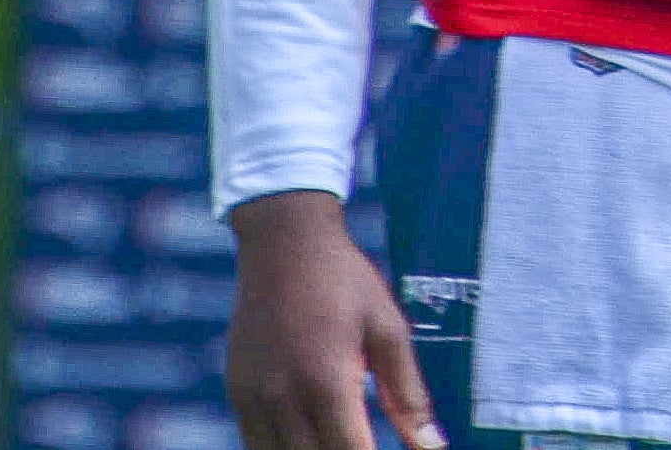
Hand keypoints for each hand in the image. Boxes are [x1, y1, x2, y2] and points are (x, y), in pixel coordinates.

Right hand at [226, 189, 442, 449]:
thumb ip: (408, 394)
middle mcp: (284, 398)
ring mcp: (253, 398)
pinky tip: (311, 438)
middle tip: (366, 442)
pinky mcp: (237, 393)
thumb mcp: (388, 329)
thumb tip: (433, 446)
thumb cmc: (346, 282)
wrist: (284, 242)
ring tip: (341, 440)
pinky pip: (255, 444)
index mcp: (327, 382)